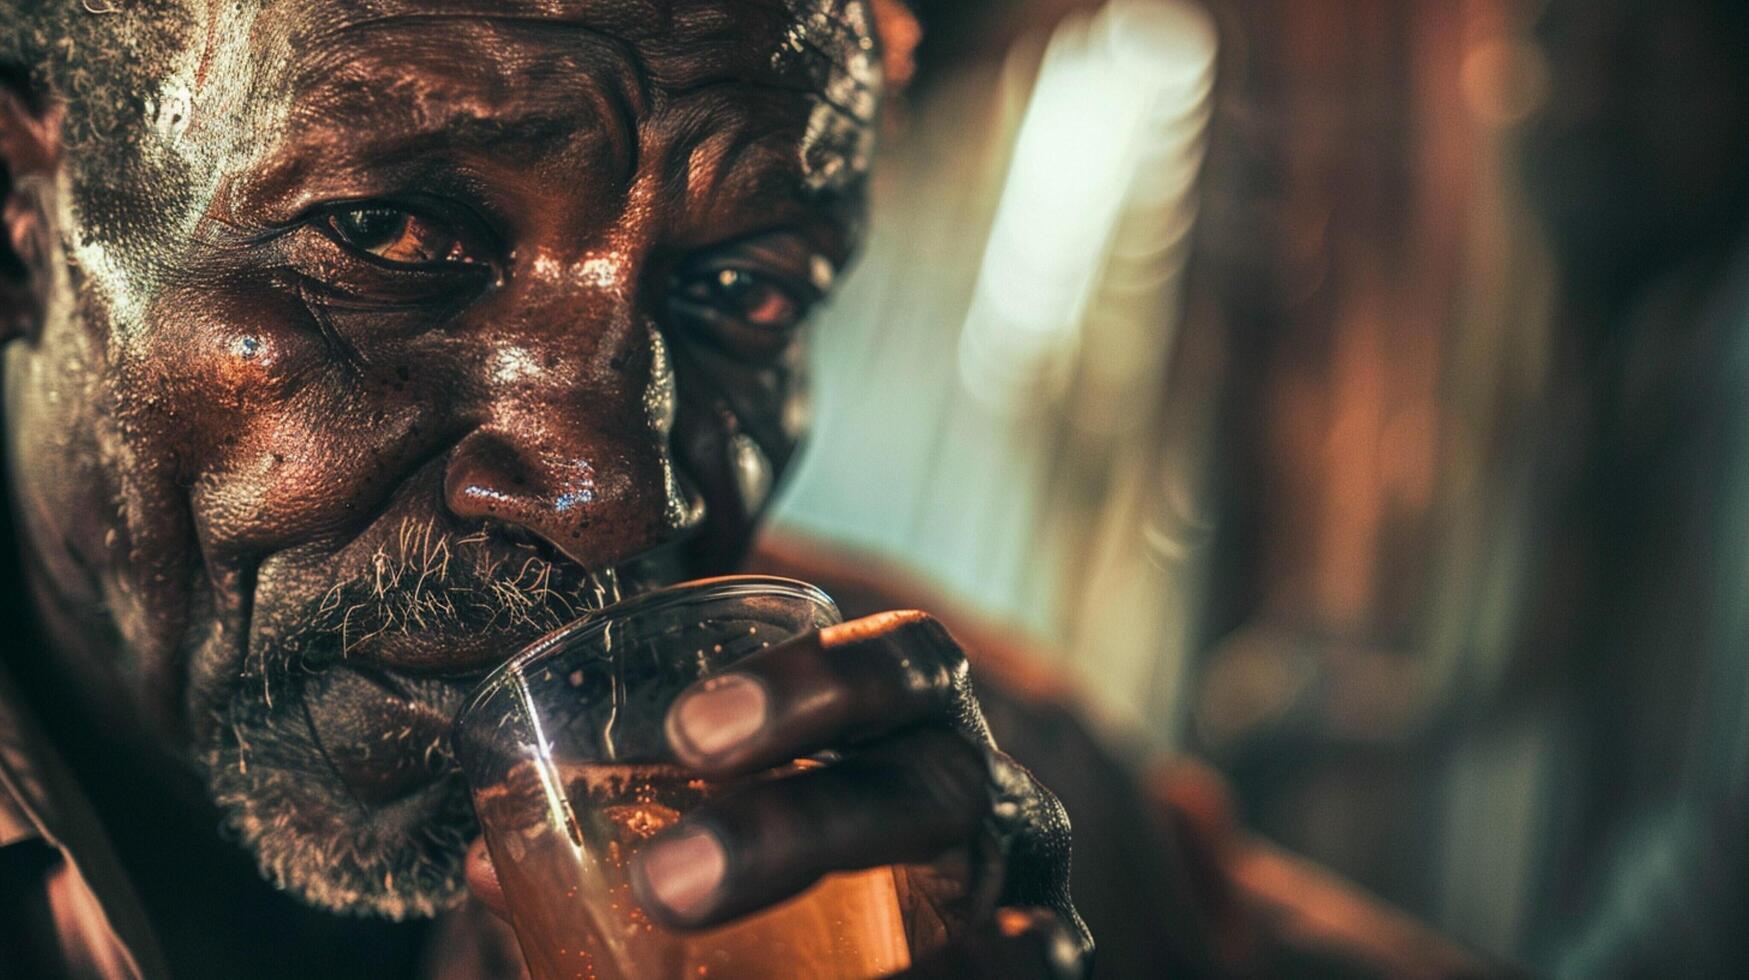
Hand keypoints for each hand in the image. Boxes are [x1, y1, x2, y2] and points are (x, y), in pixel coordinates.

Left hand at [466, 610, 1090, 977]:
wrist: (894, 947)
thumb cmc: (805, 889)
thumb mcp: (725, 860)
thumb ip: (618, 854)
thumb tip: (486, 864)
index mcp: (911, 737)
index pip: (900, 667)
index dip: (810, 682)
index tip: (689, 732)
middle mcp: (983, 802)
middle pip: (931, 779)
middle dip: (804, 821)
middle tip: (667, 882)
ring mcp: (1024, 894)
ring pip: (987, 884)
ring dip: (847, 893)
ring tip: (703, 923)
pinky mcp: (1043, 957)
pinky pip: (1033, 962)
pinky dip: (1004, 964)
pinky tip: (992, 952)